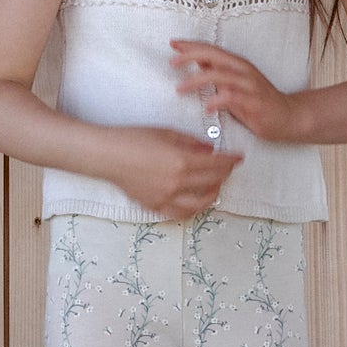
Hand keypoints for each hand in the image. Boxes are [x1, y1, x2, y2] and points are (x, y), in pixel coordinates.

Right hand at [100, 125, 241, 219]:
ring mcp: (166, 197)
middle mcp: (176, 182)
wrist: (106, 155)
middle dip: (225, 175)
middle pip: (212, 182)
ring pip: (200, 203)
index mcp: (181, 161)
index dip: (231, 160)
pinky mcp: (154, 206)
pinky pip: (180, 213)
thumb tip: (210, 150)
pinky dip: (193, 208)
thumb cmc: (133, 138)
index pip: (216, 164)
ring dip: (213, 194)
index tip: (239, 157)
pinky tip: (197, 201)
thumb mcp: (166, 133)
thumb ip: (191, 143)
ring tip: (216, 186)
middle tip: (229, 168)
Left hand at [170, 41, 298, 143]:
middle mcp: (243, 70)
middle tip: (172, 62)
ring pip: (219, 75)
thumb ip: (218, 72)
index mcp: (237, 64)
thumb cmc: (258, 101)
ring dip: (196, 80)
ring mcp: (249, 85)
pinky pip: (232, 97)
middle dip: (190, 56)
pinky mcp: (254, 101)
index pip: (211, 49)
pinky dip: (217, 100)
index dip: (191, 45)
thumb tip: (197, 60)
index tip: (173, 43)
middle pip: (213, 56)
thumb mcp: (235, 83)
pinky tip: (207, 108)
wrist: (288, 116)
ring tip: (180, 89)